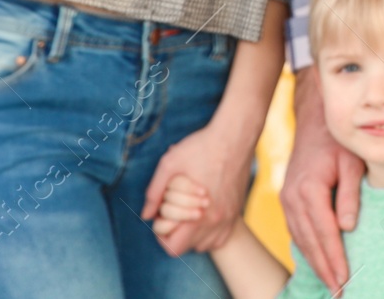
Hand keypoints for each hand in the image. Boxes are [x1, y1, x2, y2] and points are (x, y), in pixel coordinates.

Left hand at [140, 123, 253, 254]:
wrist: (235, 136)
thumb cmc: (201, 147)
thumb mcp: (169, 164)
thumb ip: (154, 193)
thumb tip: (145, 215)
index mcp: (198, 215)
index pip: (174, 248)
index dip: (162, 237)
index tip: (161, 219)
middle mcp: (217, 221)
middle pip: (189, 248)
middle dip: (177, 234)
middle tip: (173, 214)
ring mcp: (229, 217)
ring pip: (206, 244)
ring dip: (194, 235)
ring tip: (188, 214)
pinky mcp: (238, 210)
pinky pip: (221, 237)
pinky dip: (210, 232)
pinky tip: (204, 215)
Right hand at [279, 71, 364, 295]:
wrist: (314, 120)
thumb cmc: (338, 139)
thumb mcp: (351, 161)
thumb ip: (350, 193)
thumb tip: (348, 227)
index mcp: (309, 189)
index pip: (325, 233)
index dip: (335, 259)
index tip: (345, 280)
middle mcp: (292, 197)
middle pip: (310, 242)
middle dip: (324, 269)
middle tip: (338, 292)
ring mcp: (287, 199)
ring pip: (300, 239)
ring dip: (315, 263)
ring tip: (330, 283)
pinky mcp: (288, 198)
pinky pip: (296, 229)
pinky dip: (306, 248)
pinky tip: (317, 260)